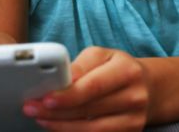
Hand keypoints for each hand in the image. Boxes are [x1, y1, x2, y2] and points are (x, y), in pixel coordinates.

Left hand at [23, 46, 148, 131]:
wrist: (147, 88)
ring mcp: (134, 120)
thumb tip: (60, 80)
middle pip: (89, 110)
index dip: (67, 95)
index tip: (44, 98)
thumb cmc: (116, 68)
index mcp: (127, 71)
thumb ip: (80, 65)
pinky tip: (58, 126)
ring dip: (61, 126)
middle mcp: (135, 97)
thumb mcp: (102, 55)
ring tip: (40, 118)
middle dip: (55, 112)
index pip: (93, 86)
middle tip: (31, 108)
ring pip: (91, 129)